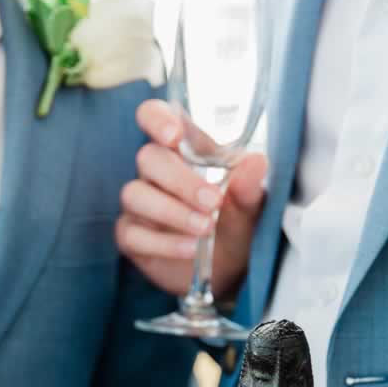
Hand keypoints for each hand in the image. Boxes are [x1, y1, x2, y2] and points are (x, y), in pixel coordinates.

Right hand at [116, 99, 266, 296]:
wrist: (226, 270)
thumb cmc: (233, 224)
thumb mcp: (249, 206)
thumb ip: (249, 185)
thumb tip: (255, 161)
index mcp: (182, 150)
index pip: (153, 117)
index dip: (157, 119)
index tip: (174, 136)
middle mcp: (154, 173)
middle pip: (149, 158)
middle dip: (181, 180)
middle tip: (213, 202)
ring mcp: (140, 205)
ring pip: (136, 195)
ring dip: (172, 211)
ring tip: (205, 228)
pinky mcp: (132, 236)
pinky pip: (133, 234)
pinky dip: (163, 242)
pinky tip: (190, 248)